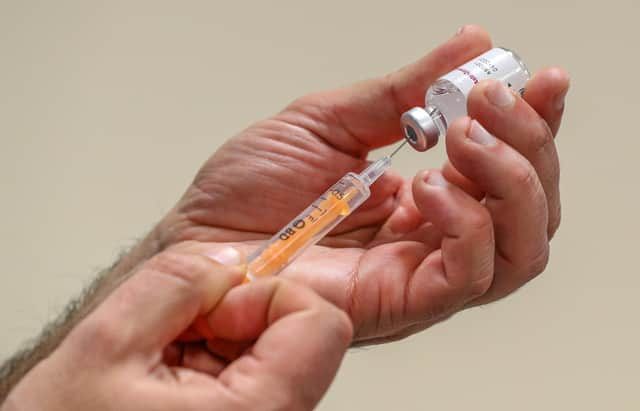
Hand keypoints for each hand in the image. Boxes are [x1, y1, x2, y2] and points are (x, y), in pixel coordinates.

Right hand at [2, 243, 351, 410]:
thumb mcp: (108, 344)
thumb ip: (177, 283)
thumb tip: (227, 259)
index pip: (320, 323)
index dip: (268, 296)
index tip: (218, 304)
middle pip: (304, 334)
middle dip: (244, 314)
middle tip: (186, 326)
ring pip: (283, 349)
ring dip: (230, 335)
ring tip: (173, 354)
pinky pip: (265, 371)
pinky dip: (225, 356)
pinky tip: (179, 370)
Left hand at [153, 25, 568, 343]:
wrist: (198, 243)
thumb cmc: (249, 190)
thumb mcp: (329, 120)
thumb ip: (402, 90)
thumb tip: (471, 46)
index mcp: (421, 197)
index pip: (506, 168)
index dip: (537, 123)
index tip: (541, 79)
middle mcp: (429, 238)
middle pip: (529, 212)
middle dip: (530, 146)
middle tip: (490, 99)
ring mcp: (418, 274)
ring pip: (519, 251)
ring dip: (511, 181)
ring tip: (466, 134)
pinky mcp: (399, 303)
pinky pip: (467, 277)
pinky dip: (466, 223)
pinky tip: (426, 185)